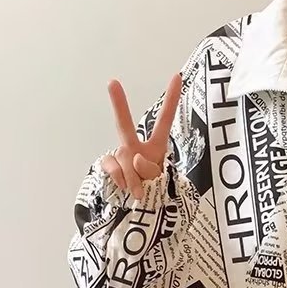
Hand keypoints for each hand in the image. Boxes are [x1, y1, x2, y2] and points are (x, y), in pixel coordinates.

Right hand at [100, 73, 181, 200]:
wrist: (138, 210)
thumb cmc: (154, 192)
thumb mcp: (161, 182)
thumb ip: (151, 170)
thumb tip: (136, 158)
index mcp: (157, 146)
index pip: (164, 120)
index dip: (171, 99)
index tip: (177, 76)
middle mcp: (136, 146)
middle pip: (124, 124)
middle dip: (118, 105)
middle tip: (112, 82)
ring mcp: (121, 155)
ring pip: (124, 158)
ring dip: (134, 178)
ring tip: (139, 191)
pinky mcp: (109, 164)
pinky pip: (111, 167)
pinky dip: (120, 178)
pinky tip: (124, 187)